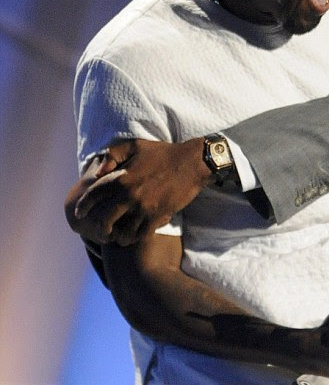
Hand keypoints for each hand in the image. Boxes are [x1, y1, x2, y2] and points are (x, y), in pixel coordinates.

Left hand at [68, 138, 209, 245]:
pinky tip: (134, 238)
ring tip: (118, 238)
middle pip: (106, 219)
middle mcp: (129, 195)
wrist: (192, 163)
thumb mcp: (135, 145)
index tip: (79, 213)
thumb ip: (113, 155)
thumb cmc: (163, 153)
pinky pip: (142, 233)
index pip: (94, 195)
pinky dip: (136, 238)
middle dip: (101, 228)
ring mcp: (144, 208)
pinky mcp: (159, 215)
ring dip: (119, 236)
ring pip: (124, 230)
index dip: (84, 206)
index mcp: (121, 178)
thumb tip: (98, 171)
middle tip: (101, 231)